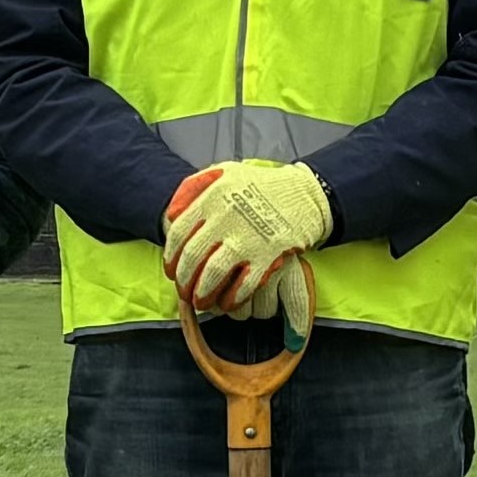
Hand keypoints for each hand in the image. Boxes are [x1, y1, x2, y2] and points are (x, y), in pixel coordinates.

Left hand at [162, 160, 333, 318]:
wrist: (305, 193)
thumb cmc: (261, 185)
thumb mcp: (225, 172)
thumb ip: (196, 187)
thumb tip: (172, 214)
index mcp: (212, 197)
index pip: (179, 232)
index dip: (172, 256)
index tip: (172, 270)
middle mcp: (226, 217)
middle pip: (193, 256)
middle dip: (184, 280)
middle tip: (184, 292)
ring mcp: (247, 237)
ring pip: (213, 273)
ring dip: (203, 292)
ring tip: (201, 302)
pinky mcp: (268, 254)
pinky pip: (243, 284)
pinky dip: (232, 297)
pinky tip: (228, 303)